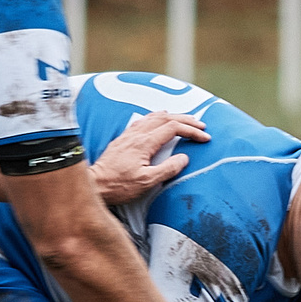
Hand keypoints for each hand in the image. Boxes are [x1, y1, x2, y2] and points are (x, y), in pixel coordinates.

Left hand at [90, 111, 210, 207]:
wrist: (95, 184)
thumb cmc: (119, 186)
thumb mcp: (147, 182)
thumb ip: (168, 169)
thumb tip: (184, 158)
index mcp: (145, 143)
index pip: (173, 128)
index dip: (191, 131)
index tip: (204, 137)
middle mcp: (137, 134)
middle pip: (166, 118)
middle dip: (186, 120)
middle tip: (201, 125)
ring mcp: (129, 135)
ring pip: (154, 116)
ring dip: (173, 116)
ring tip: (186, 119)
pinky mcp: (123, 138)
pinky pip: (143, 120)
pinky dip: (157, 116)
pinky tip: (159, 117)